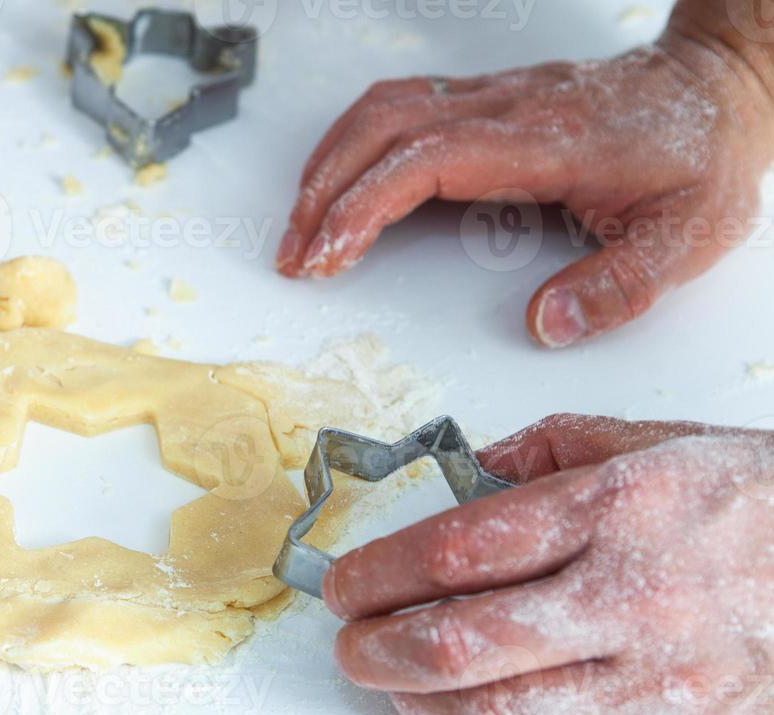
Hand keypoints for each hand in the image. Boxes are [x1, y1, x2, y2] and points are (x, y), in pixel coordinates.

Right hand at [276, 10, 773, 346]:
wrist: (720, 89)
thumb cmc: (702, 157)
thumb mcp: (689, 236)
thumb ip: (619, 287)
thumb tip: (543, 325)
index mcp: (545, 142)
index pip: (427, 160)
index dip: (364, 206)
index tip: (326, 255)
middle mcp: (509, 109)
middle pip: (384, 129)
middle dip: (323, 194)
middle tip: (293, 258)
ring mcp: (494, 98)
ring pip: (384, 110)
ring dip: (329, 164)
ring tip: (301, 227)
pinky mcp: (487, 100)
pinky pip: (401, 106)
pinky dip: (353, 144)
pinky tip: (340, 180)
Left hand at [323, 413, 773, 714]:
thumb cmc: (769, 506)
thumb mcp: (669, 443)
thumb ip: (558, 448)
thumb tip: (469, 468)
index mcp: (620, 508)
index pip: (460, 547)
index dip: (380, 571)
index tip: (343, 581)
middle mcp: (632, 597)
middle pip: (461, 640)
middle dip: (378, 647)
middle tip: (347, 642)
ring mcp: (662, 679)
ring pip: (501, 712)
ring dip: (422, 702)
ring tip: (390, 683)